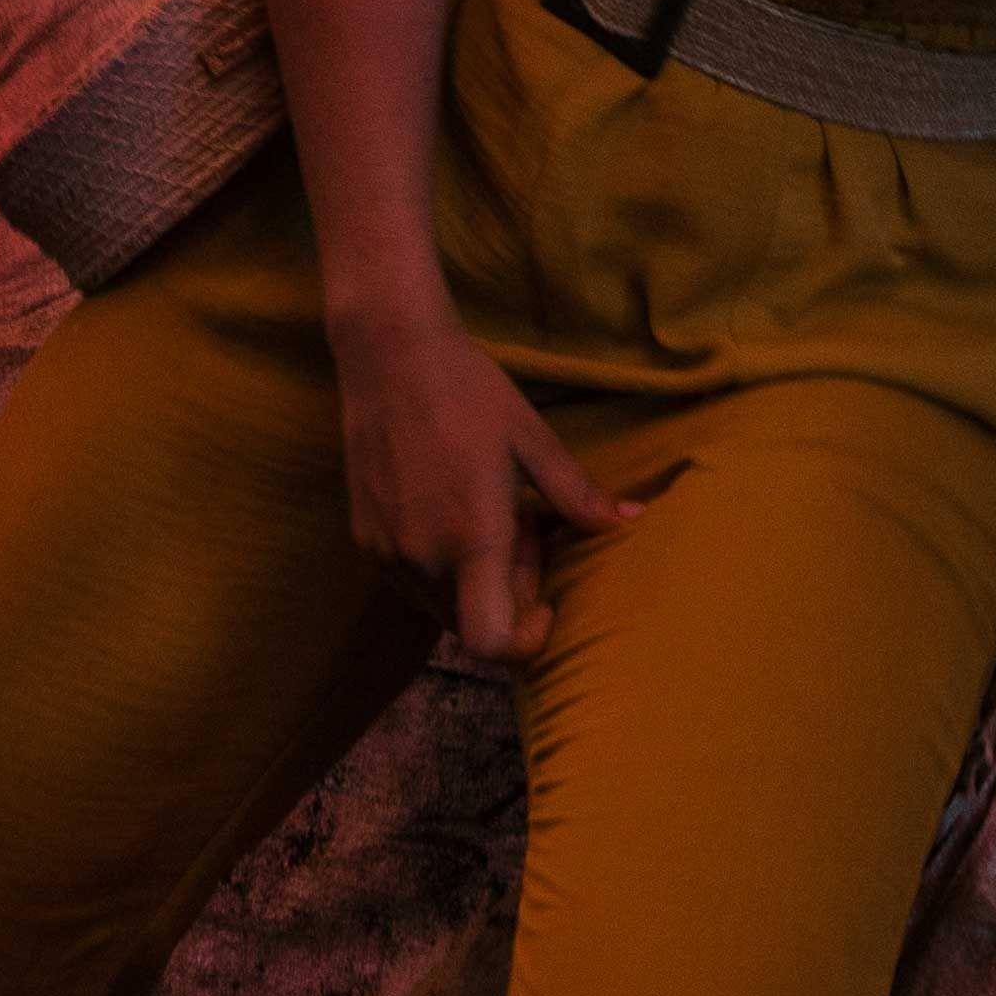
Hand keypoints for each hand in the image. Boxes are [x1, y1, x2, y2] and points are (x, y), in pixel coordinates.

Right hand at [328, 295, 631, 663]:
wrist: (391, 353)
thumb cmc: (471, 392)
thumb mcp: (534, 441)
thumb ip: (579, 496)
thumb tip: (631, 520)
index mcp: (472, 538)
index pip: (491, 642)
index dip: (525, 641)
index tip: (545, 602)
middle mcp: (422, 557)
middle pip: (472, 624)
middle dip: (509, 595)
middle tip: (527, 528)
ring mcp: (386, 551)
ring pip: (441, 605)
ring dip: (475, 581)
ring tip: (491, 513)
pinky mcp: (364, 539)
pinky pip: (412, 581)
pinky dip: (441, 565)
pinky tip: (452, 507)